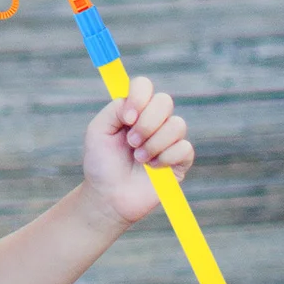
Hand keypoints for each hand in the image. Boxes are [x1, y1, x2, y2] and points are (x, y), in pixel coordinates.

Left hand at [81, 76, 193, 225]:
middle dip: (147, 123)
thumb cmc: (101, 162)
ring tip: (139, 158)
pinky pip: (185, 148)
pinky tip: (153, 168)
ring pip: (177, 124)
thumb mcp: (98, 131)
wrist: (108, 196)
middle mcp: (153, 120)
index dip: (139, 98)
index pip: (144, 86)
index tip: (127, 118)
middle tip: (131, 141)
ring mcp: (168, 140)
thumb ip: (114, 109)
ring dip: (154, 143)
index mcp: (133, 110)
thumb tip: (134, 105)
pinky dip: (166, 157)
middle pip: (164, 101)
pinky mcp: (180, 161)